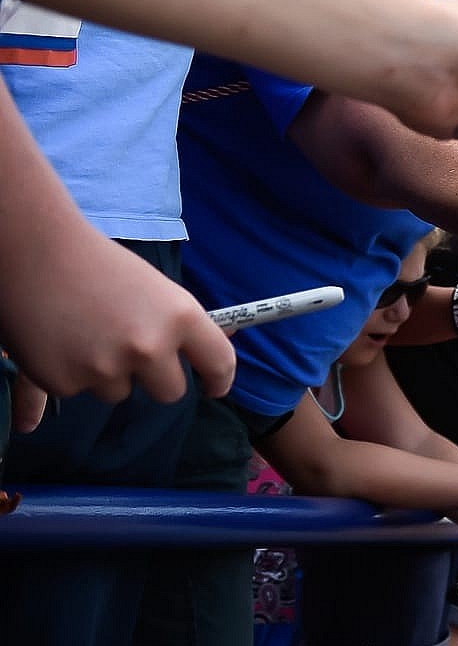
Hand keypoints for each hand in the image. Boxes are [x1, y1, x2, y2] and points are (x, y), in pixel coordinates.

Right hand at [0, 212, 233, 405]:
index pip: (218, 362)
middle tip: (134, 354)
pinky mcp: (66, 384)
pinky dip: (71, 373)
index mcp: (180, 317)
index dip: (219, 380)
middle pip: (171, 392)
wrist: (36, 253)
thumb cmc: (100, 266)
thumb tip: (234, 333)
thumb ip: (184, 322)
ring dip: (109, 373)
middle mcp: (149, 347)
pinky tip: (59, 340)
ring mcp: (106, 369)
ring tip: (87, 332)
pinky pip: (80, 390)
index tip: (214, 387)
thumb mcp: (155, 289)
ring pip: (120, 392)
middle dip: (156, 380)